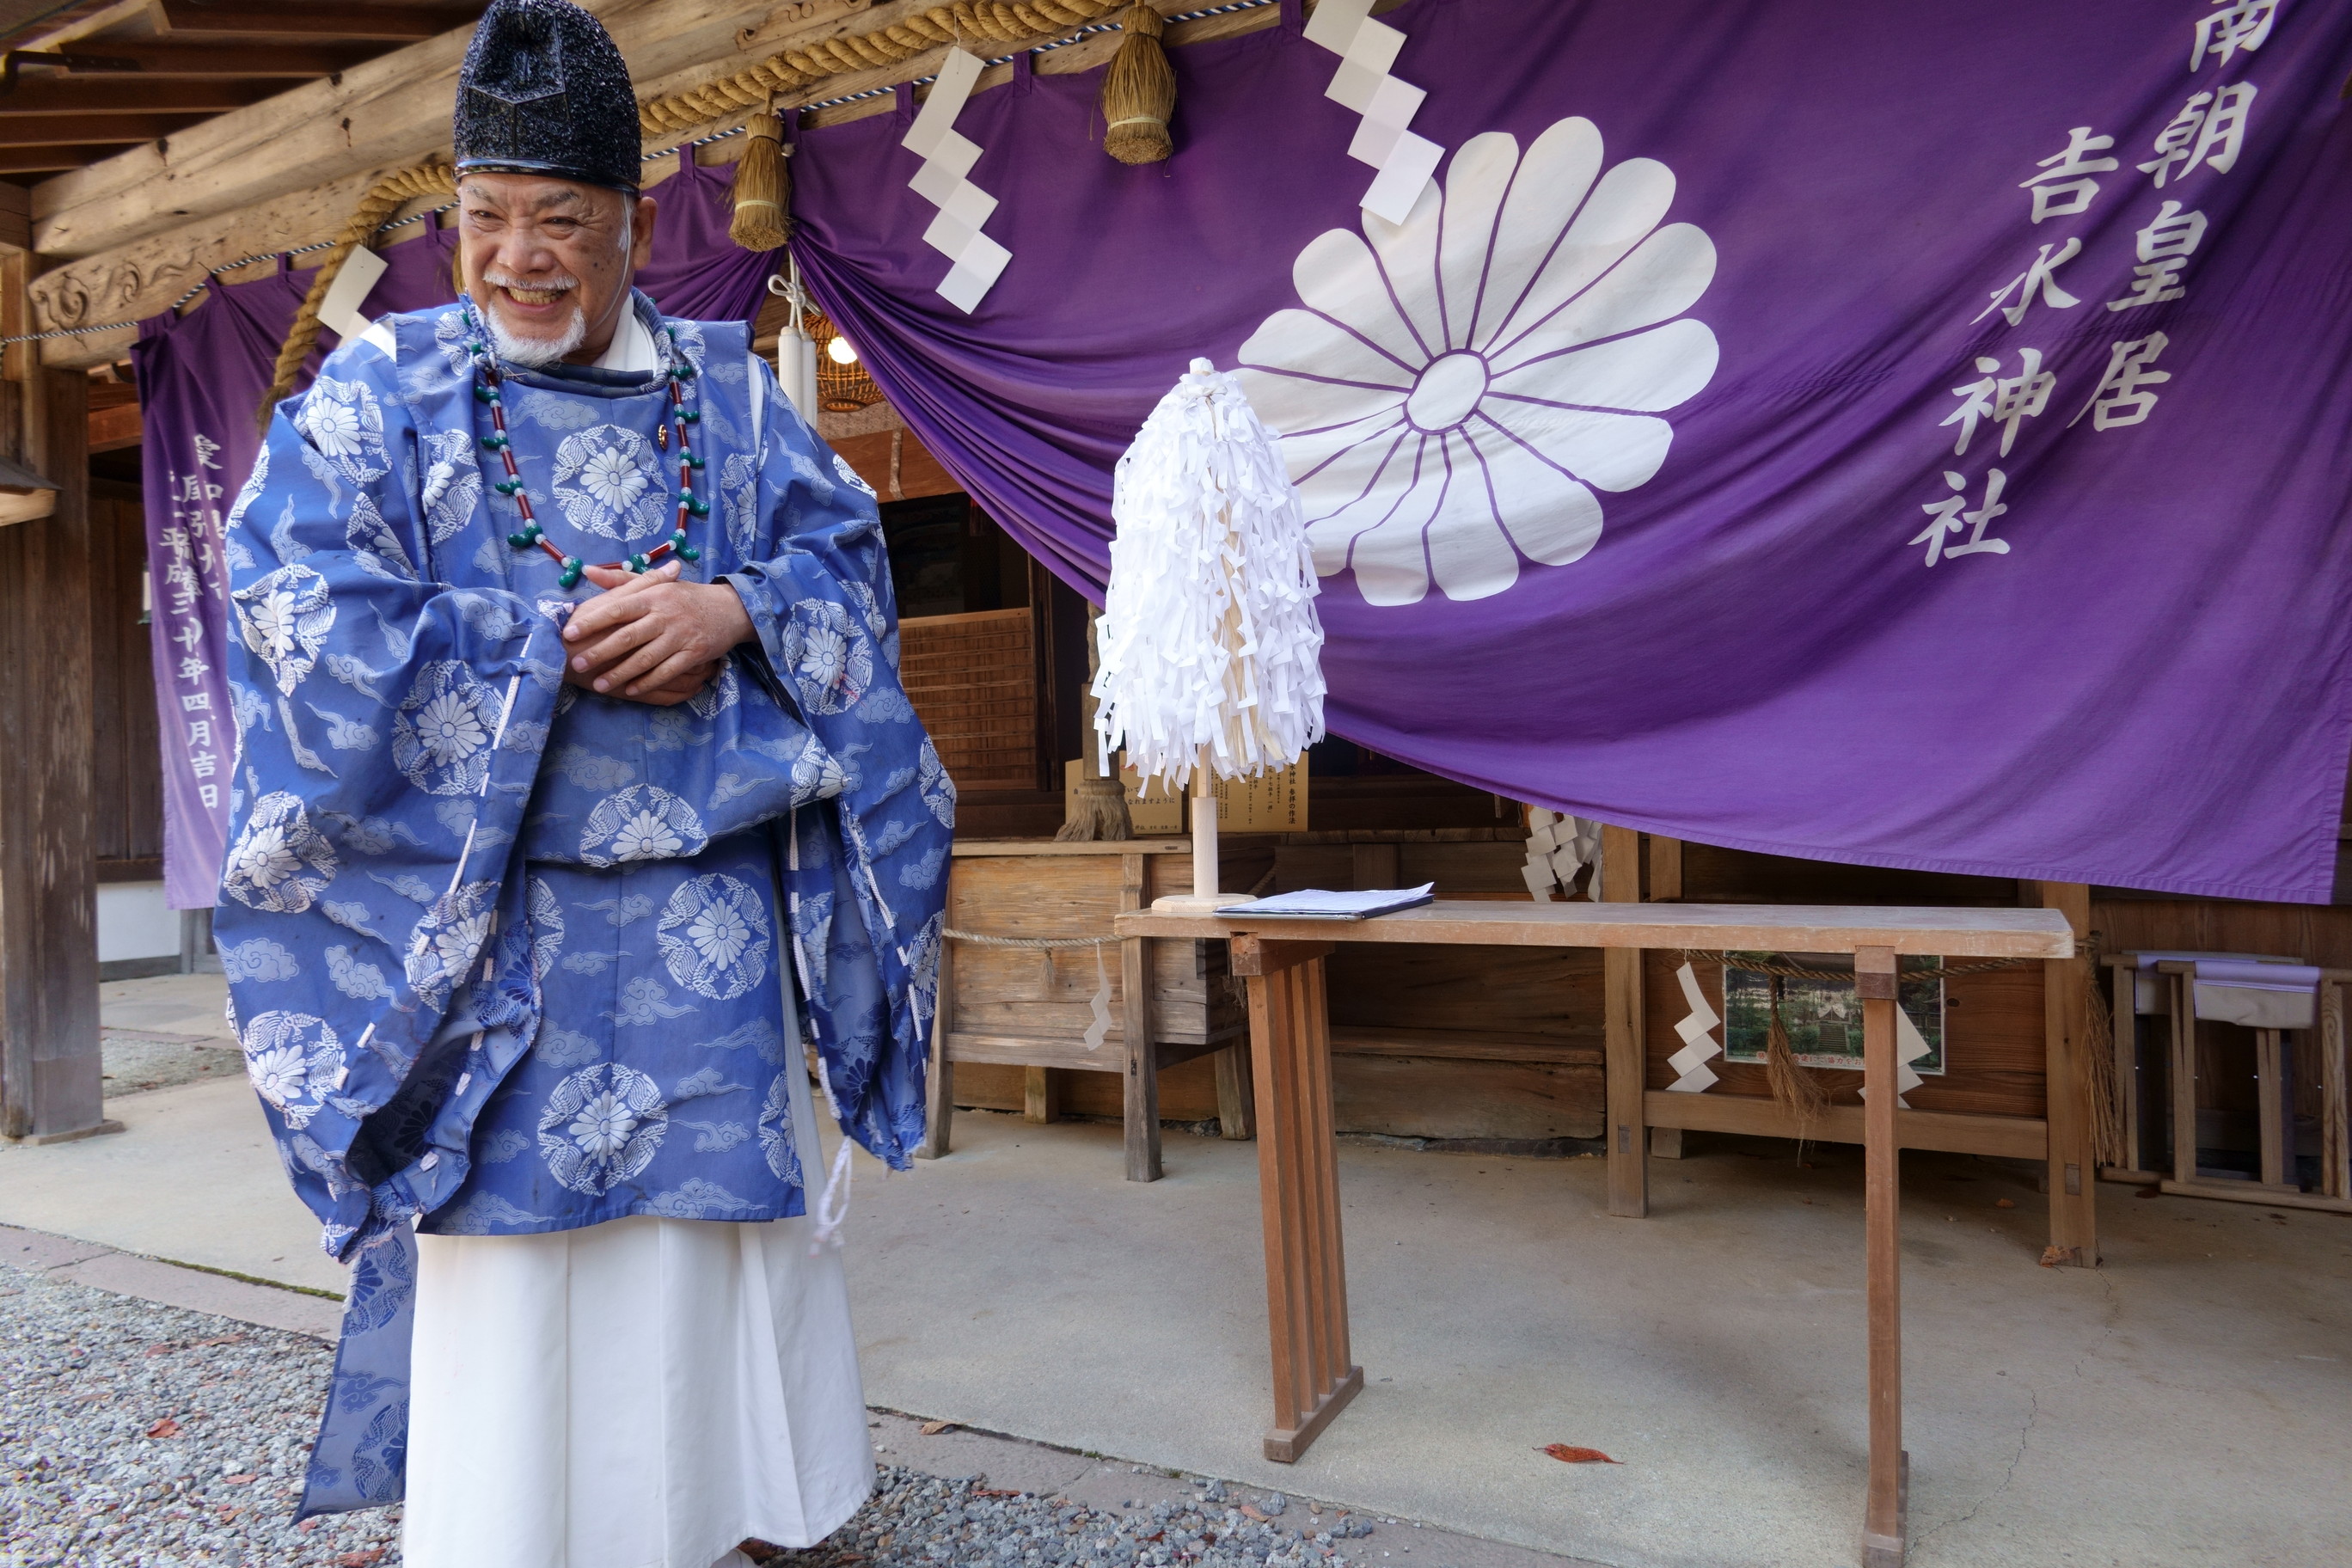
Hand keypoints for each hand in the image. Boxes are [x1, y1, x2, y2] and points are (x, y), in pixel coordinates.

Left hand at [561, 560, 754, 701]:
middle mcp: (664, 615)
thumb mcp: (657, 583)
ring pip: (645, 659)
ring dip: (620, 674)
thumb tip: (588, 570)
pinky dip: (647, 683)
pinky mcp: (693, 654)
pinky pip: (666, 672)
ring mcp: (680, 636)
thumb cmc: (685, 596)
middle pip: (627, 637)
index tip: (569, 632)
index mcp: (652, 597)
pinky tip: (630, 691)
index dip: (592, 621)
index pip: (617, 608)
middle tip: (576, 664)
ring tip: (599, 684)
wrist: (730, 609)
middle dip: (599, 652)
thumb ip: (621, 580)